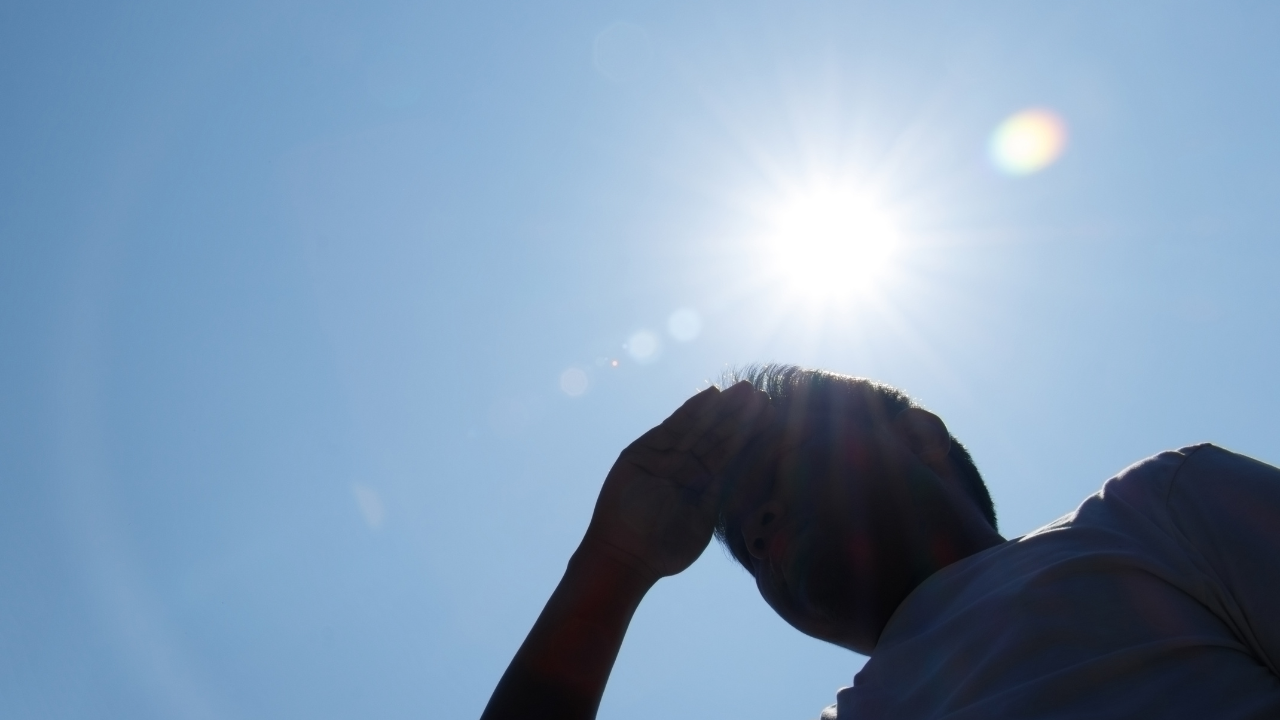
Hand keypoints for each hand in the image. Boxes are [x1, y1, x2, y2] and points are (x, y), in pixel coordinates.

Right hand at [581, 381, 772, 580]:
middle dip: (737, 415)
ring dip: (720, 408)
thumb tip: (753, 470)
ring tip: (743, 389)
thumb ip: (722, 491)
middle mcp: (683, 468)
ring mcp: (663, 458)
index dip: (748, 435)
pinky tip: (712, 395)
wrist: (628, 556)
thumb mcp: (705, 517)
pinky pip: (672, 427)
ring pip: (697, 427)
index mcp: (701, 485)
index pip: (729, 454)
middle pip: (715, 436)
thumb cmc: (667, 548)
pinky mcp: (642, 451)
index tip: (770, 417)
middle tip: (760, 394)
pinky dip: (691, 410)